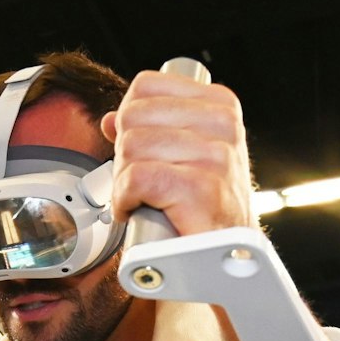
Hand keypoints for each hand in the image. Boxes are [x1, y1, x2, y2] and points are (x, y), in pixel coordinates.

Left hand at [101, 69, 254, 235]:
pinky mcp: (201, 188)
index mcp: (220, 105)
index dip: (130, 120)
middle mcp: (223, 125)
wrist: (228, 253)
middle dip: (125, 153)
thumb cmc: (207, 207)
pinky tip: (139, 211)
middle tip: (144, 182)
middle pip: (133, 116)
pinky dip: (125, 200)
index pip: (146, 87)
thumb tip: (111, 119)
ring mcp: (216, 156)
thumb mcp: (186, 154)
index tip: (142, 151)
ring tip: (147, 199)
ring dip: (125, 181)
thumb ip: (151, 129)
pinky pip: (136, 178)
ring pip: (130, 147)